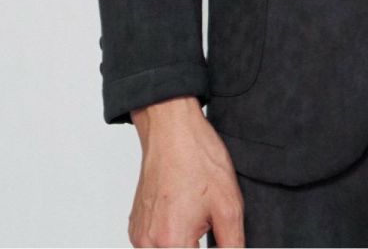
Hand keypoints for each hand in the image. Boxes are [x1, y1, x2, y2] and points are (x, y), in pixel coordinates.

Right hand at [128, 96, 244, 246]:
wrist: (171, 131)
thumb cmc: (197, 159)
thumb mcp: (228, 205)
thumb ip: (232, 244)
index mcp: (172, 241)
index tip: (216, 237)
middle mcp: (149, 244)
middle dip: (196, 247)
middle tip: (207, 227)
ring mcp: (139, 236)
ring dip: (183, 245)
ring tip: (197, 219)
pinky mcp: (135, 228)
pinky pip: (154, 245)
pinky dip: (170, 239)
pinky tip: (184, 216)